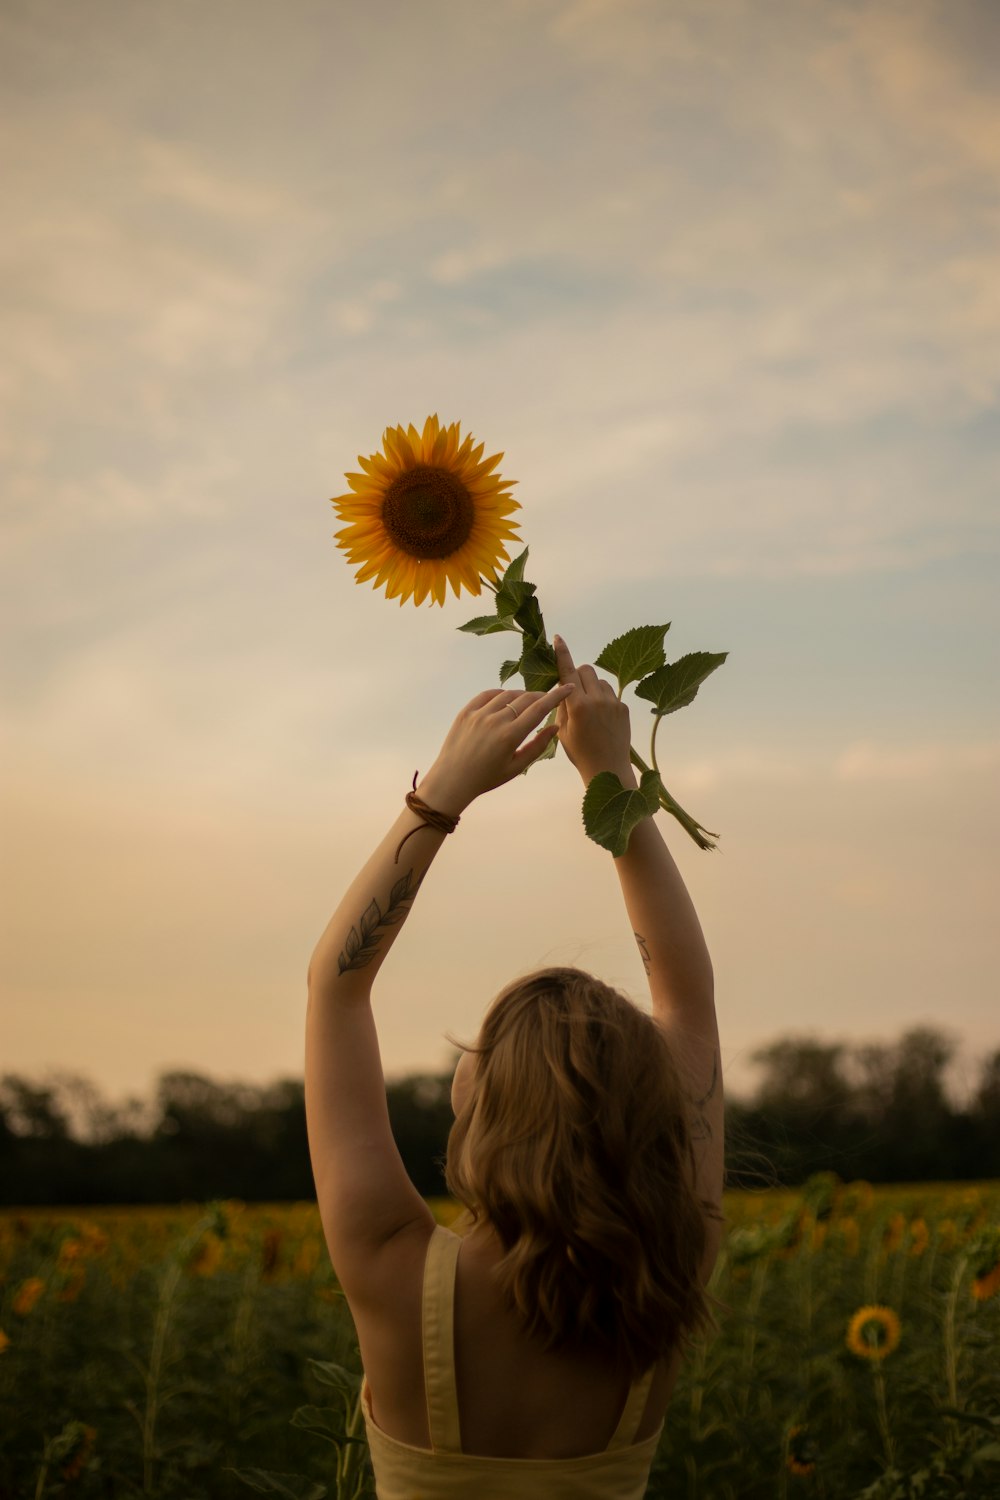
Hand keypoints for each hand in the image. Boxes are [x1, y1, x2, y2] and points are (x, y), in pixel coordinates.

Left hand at [426, 682, 575, 808]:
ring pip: (507, 695)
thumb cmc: (487, 778)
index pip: (539, 708)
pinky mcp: (466, 712)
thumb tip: (554, 727)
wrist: (452, 780)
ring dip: (521, 695)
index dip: (556, 696)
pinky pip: (487, 695)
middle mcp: (495, 720)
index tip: (568, 688)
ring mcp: (479, 714)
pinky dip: (500, 694)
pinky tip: (506, 699)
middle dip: (541, 696)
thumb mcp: (516, 767)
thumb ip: (538, 746)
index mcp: (510, 736)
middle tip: (548, 698)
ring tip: (527, 701)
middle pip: (525, 699)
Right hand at [552, 634, 632, 780]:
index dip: (562, 653)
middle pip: (585, 669)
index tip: (558, 639)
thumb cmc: (580, 753)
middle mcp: (596, 700)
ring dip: (592, 686)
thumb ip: (562, 704)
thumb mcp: (563, 730)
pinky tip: (602, 716)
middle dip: (578, 674)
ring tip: (589, 707)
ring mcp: (613, 703)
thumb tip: (564, 686)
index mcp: (577, 706)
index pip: (567, 672)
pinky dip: (603, 697)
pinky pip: (611, 692)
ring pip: (599, 679)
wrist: (608, 769)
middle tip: (574, 690)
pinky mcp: (624, 708)